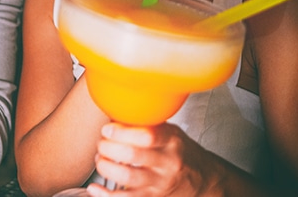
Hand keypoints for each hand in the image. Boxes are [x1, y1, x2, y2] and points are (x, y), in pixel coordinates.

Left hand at [87, 122, 213, 196]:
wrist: (202, 179)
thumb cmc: (179, 150)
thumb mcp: (169, 131)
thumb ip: (146, 123)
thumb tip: (114, 109)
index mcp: (171, 140)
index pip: (147, 136)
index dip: (122, 132)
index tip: (107, 129)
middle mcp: (167, 162)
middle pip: (133, 156)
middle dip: (108, 148)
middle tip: (101, 143)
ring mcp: (160, 182)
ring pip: (128, 178)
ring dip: (106, 168)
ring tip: (99, 159)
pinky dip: (107, 195)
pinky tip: (95, 188)